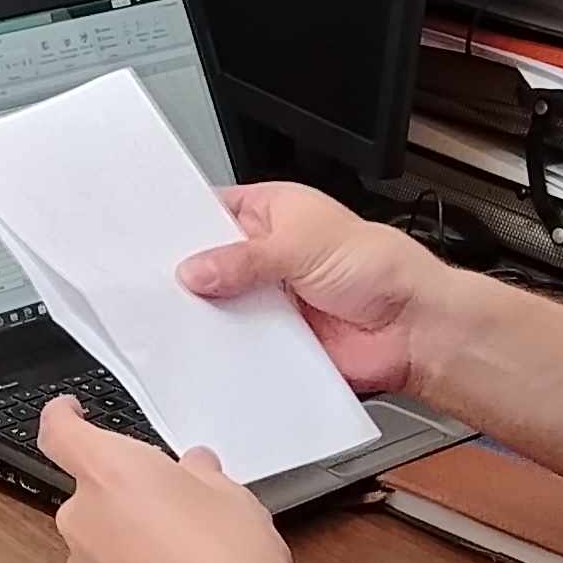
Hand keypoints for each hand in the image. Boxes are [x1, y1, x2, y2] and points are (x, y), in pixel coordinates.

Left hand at [35, 397, 321, 562]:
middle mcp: (82, 518)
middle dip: (126, 492)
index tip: (71, 411)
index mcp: (108, 472)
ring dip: (130, 535)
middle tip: (178, 501)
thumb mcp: (230, 495)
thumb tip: (191, 471)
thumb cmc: (231, 561)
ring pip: (101, 536)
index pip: (58, 431)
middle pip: (90, 490)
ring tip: (188, 552)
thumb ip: (198, 475)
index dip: (62, 416)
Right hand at [177, 183, 448, 397]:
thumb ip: (244, 259)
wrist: (415, 327)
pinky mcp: (276, 340)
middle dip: (188, 275)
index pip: (210, 211)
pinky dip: (226, 350)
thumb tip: (196, 270)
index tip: (147, 237)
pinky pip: (239, 345)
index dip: (180, 222)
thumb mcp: (302, 245)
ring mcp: (270, 299)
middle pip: (209, 263)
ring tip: (180, 318)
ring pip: (220, 307)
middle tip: (158, 284)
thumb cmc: (381, 267)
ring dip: (207, 315)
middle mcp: (267, 255)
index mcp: (273, 212)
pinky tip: (209, 351)